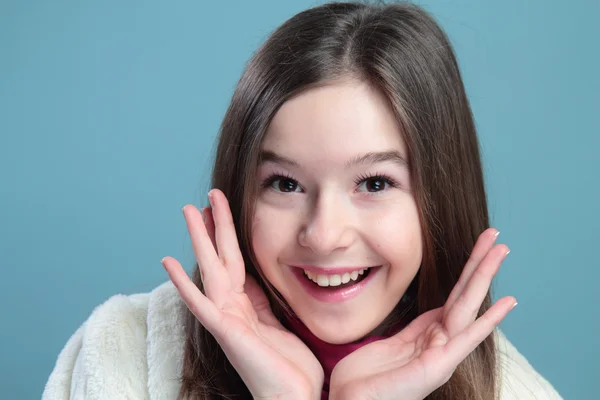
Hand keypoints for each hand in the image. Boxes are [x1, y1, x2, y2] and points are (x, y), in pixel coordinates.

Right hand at [161, 189, 322, 399]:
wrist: (292, 397)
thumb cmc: (289, 367)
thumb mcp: (278, 322)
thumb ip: (264, 300)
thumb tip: (256, 278)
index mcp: (245, 304)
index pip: (234, 259)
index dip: (228, 234)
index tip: (220, 208)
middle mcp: (230, 307)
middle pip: (221, 257)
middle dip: (214, 225)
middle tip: (207, 195)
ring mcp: (224, 318)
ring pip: (209, 269)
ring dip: (199, 239)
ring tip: (189, 210)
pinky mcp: (225, 331)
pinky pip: (200, 303)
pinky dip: (183, 283)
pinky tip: (167, 262)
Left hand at [329, 228, 514, 399]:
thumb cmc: (368, 379)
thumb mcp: (393, 345)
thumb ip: (413, 330)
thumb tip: (431, 313)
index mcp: (429, 335)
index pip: (454, 296)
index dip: (467, 271)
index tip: (481, 248)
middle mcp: (440, 343)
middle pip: (465, 295)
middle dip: (480, 264)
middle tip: (497, 236)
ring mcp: (442, 354)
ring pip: (467, 305)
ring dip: (484, 276)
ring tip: (501, 250)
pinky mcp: (437, 366)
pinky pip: (466, 337)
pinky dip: (489, 320)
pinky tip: (508, 303)